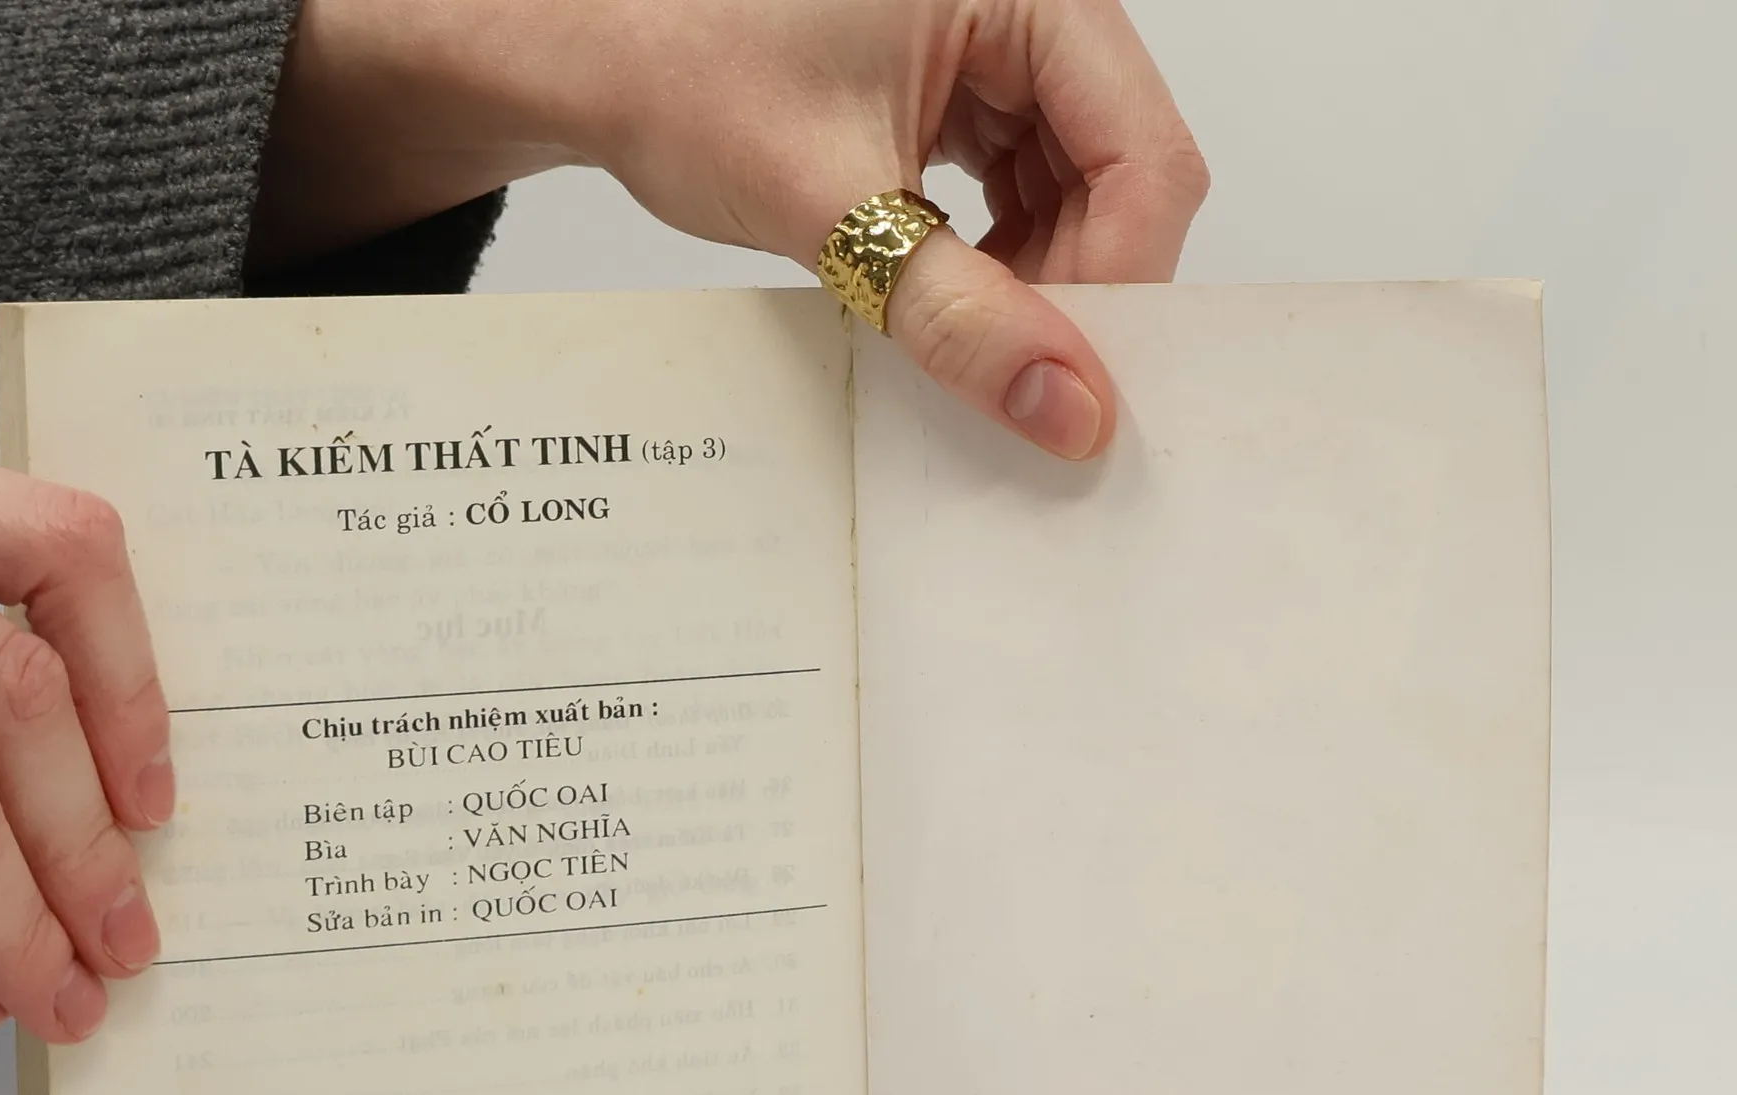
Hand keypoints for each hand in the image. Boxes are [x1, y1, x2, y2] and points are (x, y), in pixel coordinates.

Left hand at [256, 0, 1206, 459]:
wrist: (593, 50)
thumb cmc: (679, 68)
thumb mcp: (833, 206)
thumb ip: (959, 316)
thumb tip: (1068, 410)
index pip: (1145, 155)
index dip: (1119, 284)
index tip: (1066, 384)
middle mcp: (1032, 9)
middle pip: (1124, 178)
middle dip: (1074, 291)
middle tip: (1011, 381)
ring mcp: (1003, 50)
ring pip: (1079, 198)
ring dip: (1034, 287)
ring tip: (958, 339)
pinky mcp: (967, 96)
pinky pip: (1025, 194)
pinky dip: (995, 264)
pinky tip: (944, 302)